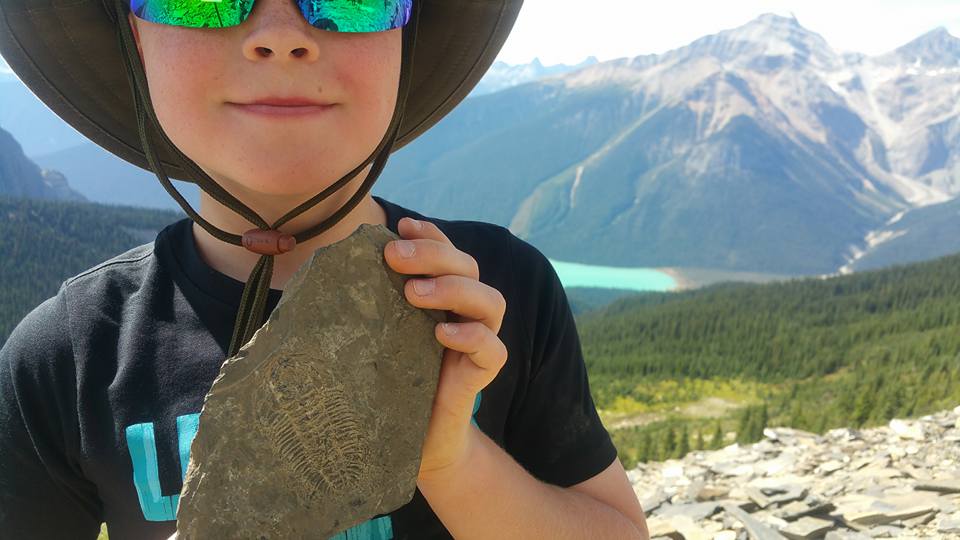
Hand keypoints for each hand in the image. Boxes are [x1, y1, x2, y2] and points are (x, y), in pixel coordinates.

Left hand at [384, 217, 507, 481]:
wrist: (412, 444)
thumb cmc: (386, 386)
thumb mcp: (372, 338)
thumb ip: (365, 306)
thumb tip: (323, 274)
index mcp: (441, 299)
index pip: (447, 254)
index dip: (430, 234)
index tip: (400, 225)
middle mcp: (465, 315)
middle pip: (468, 267)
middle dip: (433, 253)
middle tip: (394, 256)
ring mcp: (477, 344)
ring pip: (491, 301)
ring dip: (454, 288)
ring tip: (413, 293)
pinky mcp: (482, 376)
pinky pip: (493, 349)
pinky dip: (471, 336)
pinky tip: (441, 335)